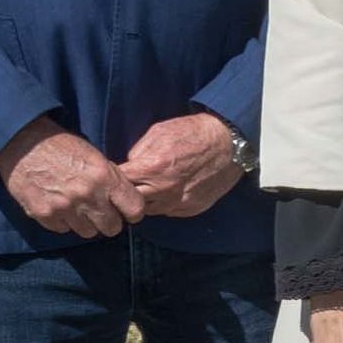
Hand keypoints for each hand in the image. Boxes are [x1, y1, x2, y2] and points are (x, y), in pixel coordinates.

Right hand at [0, 118, 142, 238]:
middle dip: (109, 221)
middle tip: (99, 210)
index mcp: (105, 177)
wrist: (23, 144)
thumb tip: (125, 201)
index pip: (135, 210)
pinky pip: (63, 229)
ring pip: (88, 232)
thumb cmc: (62, 147)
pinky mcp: (44, 214)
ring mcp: (65, 207)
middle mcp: (87, 195)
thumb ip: (112, 180)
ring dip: (85, 222)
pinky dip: (62, 221)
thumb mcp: (96, 157)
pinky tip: (58, 204)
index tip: (126, 211)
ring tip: (76, 205)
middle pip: (112, 228)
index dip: (132, 212)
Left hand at [120, 111, 244, 218]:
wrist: (230, 145)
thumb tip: (130, 165)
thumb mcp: (159, 132)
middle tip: (128, 184)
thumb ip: (139, 151)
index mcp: (152, 168)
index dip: (113, 177)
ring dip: (144, 200)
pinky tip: (167, 190)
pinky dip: (163, 203)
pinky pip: (167, 211)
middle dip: (126, 193)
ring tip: (148, 187)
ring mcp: (178, 203)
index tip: (113, 174)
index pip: (119, 182)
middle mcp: (164, 190)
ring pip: (148, 210)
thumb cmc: (194, 133)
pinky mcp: (191, 209)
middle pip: (130, 202)